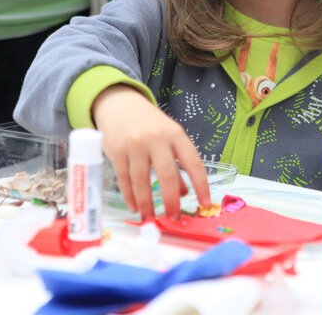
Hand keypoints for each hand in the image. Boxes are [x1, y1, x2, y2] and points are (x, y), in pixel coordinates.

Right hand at [92, 84, 210, 218]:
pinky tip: (135, 208)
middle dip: (171, 201)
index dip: (201, 185)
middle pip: (167, 174)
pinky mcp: (116, 151)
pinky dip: (130, 197)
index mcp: (175, 134)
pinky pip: (124, 179)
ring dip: (147, 204)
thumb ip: (178, 163)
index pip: (193, 162)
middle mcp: (156, 138)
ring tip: (152, 217)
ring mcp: (135, 144)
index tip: (206, 204)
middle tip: (173, 217)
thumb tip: (185, 193)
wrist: (120, 104)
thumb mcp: (169, 137)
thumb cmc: (149, 124)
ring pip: (142, 181)